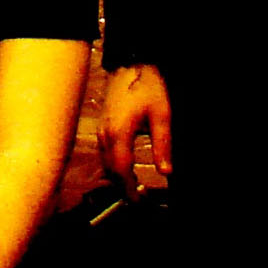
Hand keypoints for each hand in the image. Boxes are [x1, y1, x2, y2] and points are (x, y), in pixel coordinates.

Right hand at [96, 63, 170, 194]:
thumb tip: (165, 171)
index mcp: (119, 134)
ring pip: (105, 163)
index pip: (121, 171)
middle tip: (139, 198)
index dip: (129, 190)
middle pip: (110, 171)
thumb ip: (162, 145)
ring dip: (117, 177)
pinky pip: (104, 153)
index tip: (139, 202)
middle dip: (123, 187)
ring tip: (134, 187)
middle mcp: (106, 134)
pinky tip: (124, 168)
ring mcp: (102, 130)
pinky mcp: (103, 126)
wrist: (130, 64)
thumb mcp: (162, 115)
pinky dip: (113, 165)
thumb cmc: (147, 86)